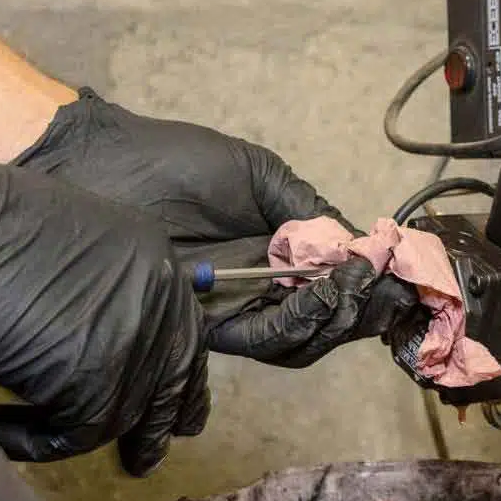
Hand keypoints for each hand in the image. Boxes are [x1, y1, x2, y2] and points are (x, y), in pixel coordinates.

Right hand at [0, 124, 209, 475]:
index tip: (171, 410)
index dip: (176, 377)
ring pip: (124, 415)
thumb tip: (96, 341)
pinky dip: (33, 442)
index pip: (184, 332)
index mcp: (152, 260)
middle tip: (142, 460)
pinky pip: (76, 436)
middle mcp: (157, 297)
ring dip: (77, 436)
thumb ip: (98, 291)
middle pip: (173, 379)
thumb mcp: (66, 249)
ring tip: (31, 440)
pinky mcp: (91, 378)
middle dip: (160, 424)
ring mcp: (130, 339)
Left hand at [13, 90, 416, 365]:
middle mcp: (259, 287)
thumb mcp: (257, 174)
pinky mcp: (204, 325)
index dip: (368, 288)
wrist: (103, 168)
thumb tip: (357, 244)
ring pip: (297, 339)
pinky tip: (304, 295)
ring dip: (327, 317)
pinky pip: (259, 339)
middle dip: (355, 307)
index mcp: (275, 250)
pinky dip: (290, 323)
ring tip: (339, 288)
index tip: (397, 278)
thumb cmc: (173, 161)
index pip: (333, 285)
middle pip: (324, 323)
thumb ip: (305, 210)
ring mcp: (234, 308)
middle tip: (371, 284)